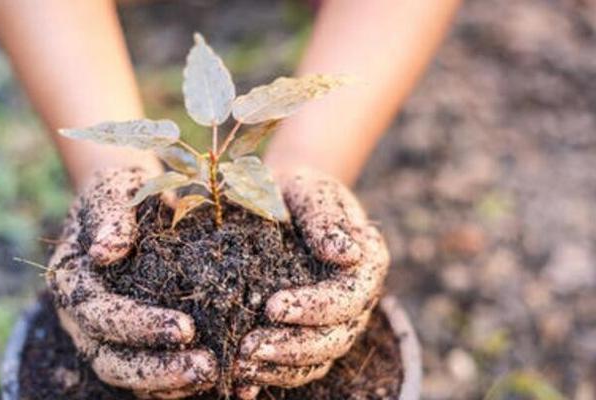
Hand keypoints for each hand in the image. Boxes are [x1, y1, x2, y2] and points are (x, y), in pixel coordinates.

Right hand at [48, 167, 218, 398]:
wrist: (130, 199)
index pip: (99, 313)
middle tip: (206, 368)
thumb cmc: (125, 190)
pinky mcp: (126, 343)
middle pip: (108, 358)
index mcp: (70, 278)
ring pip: (125, 374)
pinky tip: (209, 379)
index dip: (138, 326)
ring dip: (167, 382)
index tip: (186, 328)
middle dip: (156, 369)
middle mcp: (79, 315)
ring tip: (213, 376)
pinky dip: (171, 383)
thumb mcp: (116, 189)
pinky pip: (143, 376)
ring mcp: (100, 334)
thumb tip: (105, 252)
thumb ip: (110, 216)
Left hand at [234, 168, 389, 397]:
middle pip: (334, 338)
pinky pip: (298, 366)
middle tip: (248, 348)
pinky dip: (271, 376)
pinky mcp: (310, 335)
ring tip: (241, 366)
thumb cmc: (298, 192)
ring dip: (280, 367)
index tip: (272, 307)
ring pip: (317, 359)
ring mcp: (336, 322)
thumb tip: (345, 253)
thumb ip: (326, 219)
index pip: (348, 297)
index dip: (314, 308)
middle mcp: (358, 299)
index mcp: (367, 262)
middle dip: (292, 347)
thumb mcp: (311, 191)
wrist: (284, 202)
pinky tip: (241, 383)